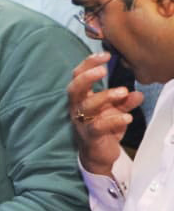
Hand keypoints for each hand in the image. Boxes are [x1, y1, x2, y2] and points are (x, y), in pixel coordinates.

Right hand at [67, 52, 142, 176]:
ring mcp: (81, 122)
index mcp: (82, 98)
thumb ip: (125, 102)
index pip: (78, 76)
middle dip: (87, 77)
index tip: (105, 55)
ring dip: (105, 96)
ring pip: (87, 105)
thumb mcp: (116, 112)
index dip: (88, 64)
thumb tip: (137, 94)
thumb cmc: (103, 129)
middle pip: (74, 88)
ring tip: (123, 92)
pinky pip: (98, 126)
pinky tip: (127, 117)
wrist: (98, 155)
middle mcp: (78, 108)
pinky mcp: (90, 136)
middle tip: (103, 69)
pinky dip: (113, 120)